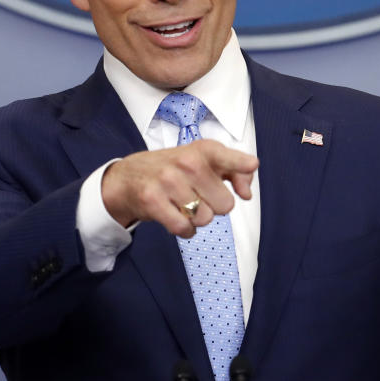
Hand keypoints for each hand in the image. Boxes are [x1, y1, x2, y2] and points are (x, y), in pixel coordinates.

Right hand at [101, 140, 257, 237]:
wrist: (128, 178)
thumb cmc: (173, 170)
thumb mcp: (204, 161)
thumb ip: (235, 172)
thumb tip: (246, 194)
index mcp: (203, 150)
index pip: (227, 157)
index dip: (241, 164)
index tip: (251, 164)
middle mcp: (187, 163)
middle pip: (225, 204)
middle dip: (213, 205)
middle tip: (196, 196)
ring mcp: (168, 181)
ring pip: (205, 218)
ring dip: (197, 218)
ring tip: (183, 204)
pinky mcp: (153, 201)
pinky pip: (184, 228)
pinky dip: (184, 229)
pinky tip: (176, 216)